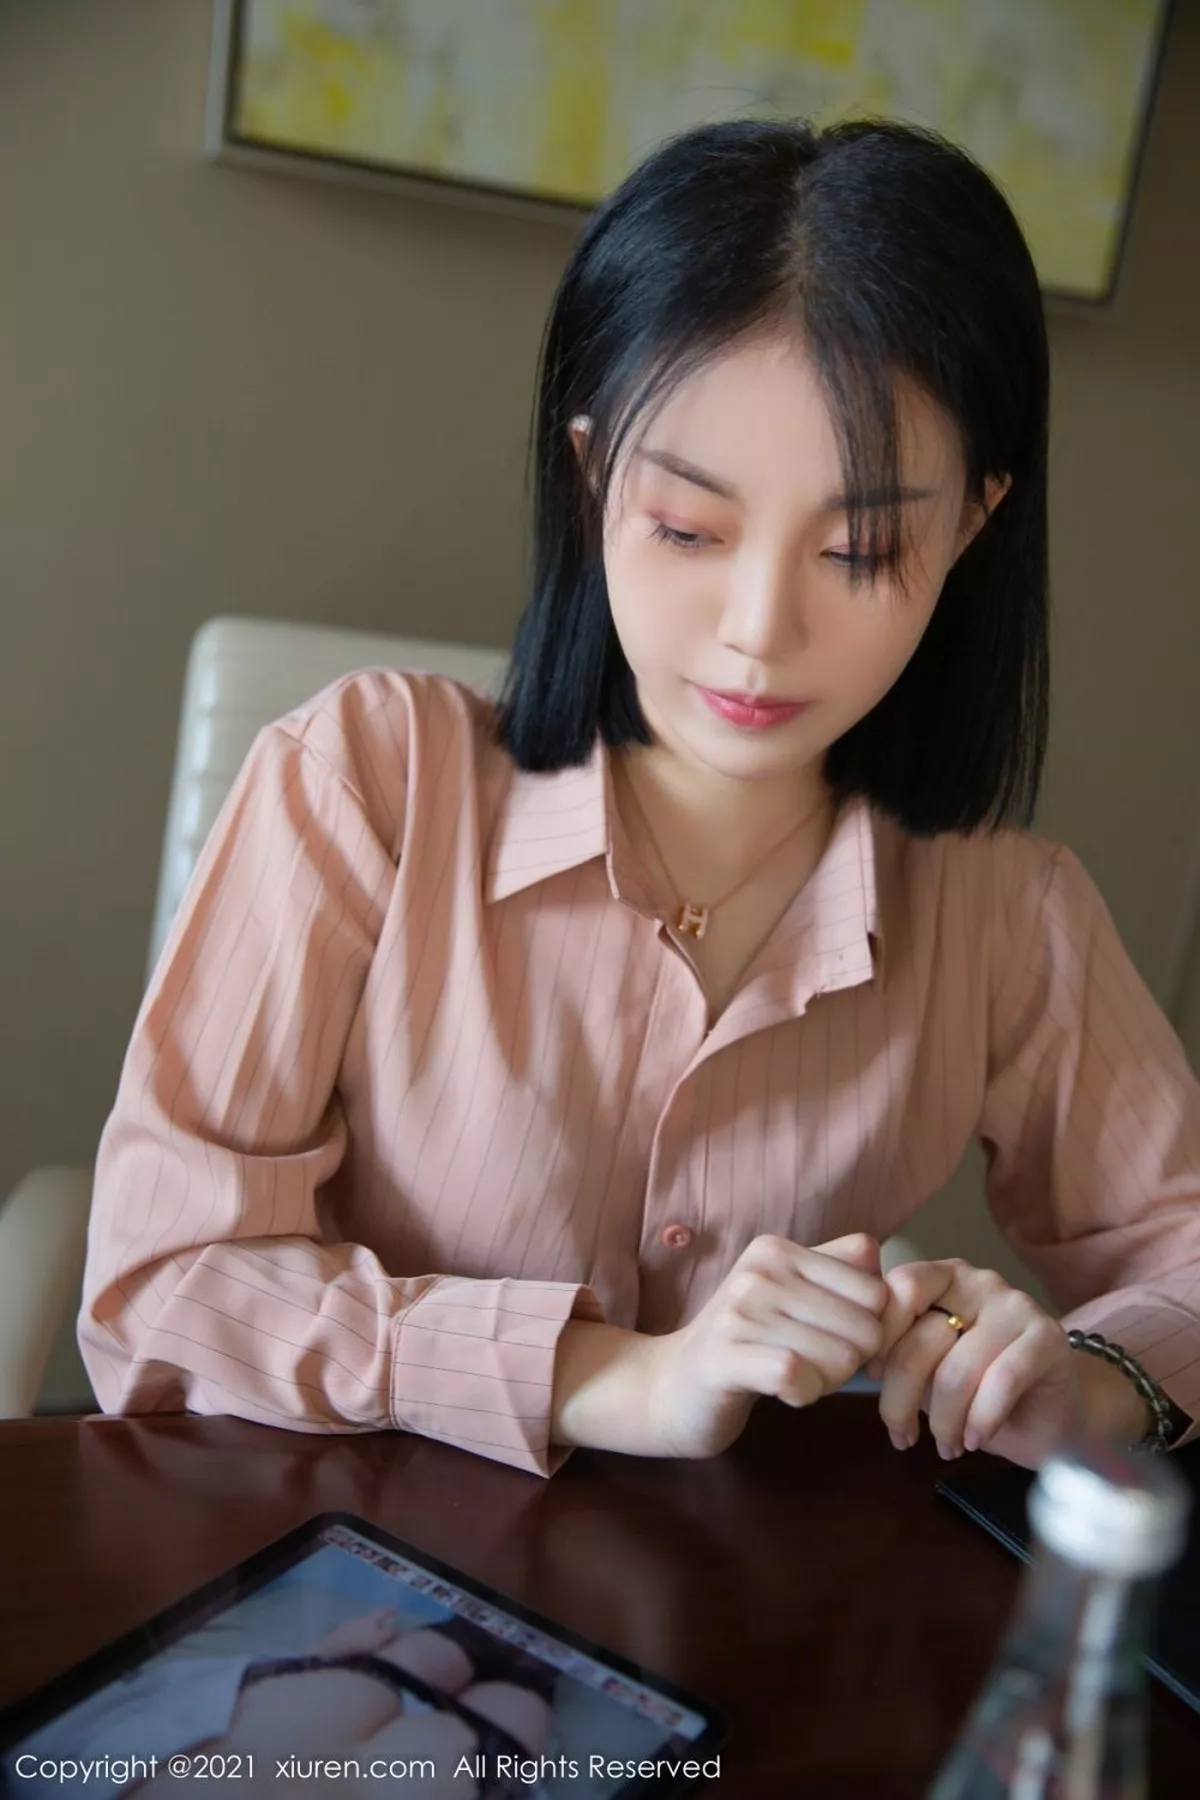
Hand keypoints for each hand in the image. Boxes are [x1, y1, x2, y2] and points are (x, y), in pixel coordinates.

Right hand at [644, 1232, 888, 1458]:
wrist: (672, 1385)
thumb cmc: (748, 1342)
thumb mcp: (791, 1293)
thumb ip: (842, 1272)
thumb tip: (897, 1278)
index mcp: (778, 1249)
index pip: (876, 1289)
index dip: (872, 1327)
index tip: (837, 1341)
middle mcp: (758, 1271)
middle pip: (866, 1327)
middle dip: (851, 1360)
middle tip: (811, 1364)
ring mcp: (738, 1312)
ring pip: (841, 1357)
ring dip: (827, 1382)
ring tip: (794, 1377)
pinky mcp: (725, 1357)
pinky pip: (798, 1375)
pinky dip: (806, 1393)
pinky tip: (786, 1393)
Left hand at [869, 1259, 1082, 1468]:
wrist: (1048, 1414)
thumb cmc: (977, 1390)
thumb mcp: (926, 1368)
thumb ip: (898, 1351)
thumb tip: (854, 1356)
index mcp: (943, 1277)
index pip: (900, 1289)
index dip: (880, 1337)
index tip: (871, 1377)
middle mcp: (979, 1282)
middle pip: (922, 1339)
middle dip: (902, 1400)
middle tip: (902, 1438)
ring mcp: (1017, 1306)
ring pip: (958, 1370)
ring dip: (945, 1422)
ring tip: (947, 1445)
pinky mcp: (1048, 1338)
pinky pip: (1002, 1381)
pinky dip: (981, 1420)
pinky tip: (975, 1440)